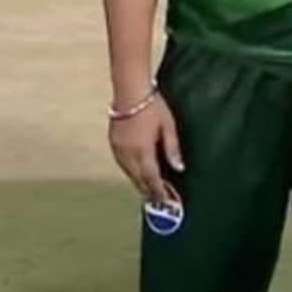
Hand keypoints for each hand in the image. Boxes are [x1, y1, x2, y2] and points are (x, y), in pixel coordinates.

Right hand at [108, 92, 184, 207]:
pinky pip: (122, 163)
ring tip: (147, 189)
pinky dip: (130, 171)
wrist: (130, 90)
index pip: (151, 177)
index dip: (158, 191)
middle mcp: (128, 153)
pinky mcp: (113, 142)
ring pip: (128, 172)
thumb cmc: (153, 106)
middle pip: (138, 178)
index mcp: (143, 150)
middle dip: (147, 190)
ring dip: (137, 182)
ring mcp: (118, 148)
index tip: (165, 201)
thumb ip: (172, 149)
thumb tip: (178, 168)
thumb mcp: (168, 126)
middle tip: (157, 200)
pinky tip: (135, 172)